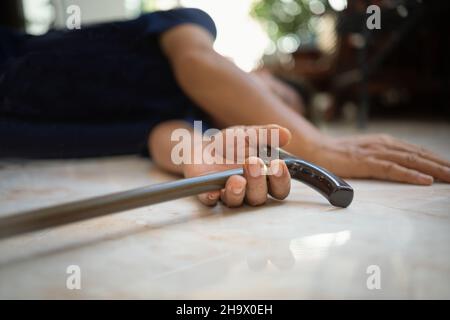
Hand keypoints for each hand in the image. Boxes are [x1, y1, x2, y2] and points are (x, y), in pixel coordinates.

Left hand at [183, 125, 291, 206]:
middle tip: (253, 163)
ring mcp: (228, 194)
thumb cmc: (232, 143)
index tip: (278, 164)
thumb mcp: (249, 134)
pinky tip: (213, 192)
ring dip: (238, 191)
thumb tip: (286, 134)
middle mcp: (248, 191)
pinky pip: (211, 201)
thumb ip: (266, 135)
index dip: (281, 180)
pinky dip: (212, 196)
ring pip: (237, 201)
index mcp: (264, 179)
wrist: (203, 146)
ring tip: (236, 178)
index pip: (279, 188)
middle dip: (258, 182)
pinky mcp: (208, 193)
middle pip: (259, 197)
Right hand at [310, 133, 449, 184]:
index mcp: (386, 142)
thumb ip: (384, 156)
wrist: (318, 150)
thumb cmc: (341, 154)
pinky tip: (424, 180)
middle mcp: (384, 144)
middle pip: (419, 155)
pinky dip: (410, 174)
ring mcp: (375, 152)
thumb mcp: (367, 152)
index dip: (438, 160)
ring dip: (434, 170)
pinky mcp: (366, 162)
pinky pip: (392, 168)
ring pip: (411, 160)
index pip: (418, 151)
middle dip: (442, 165)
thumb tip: (402, 166)